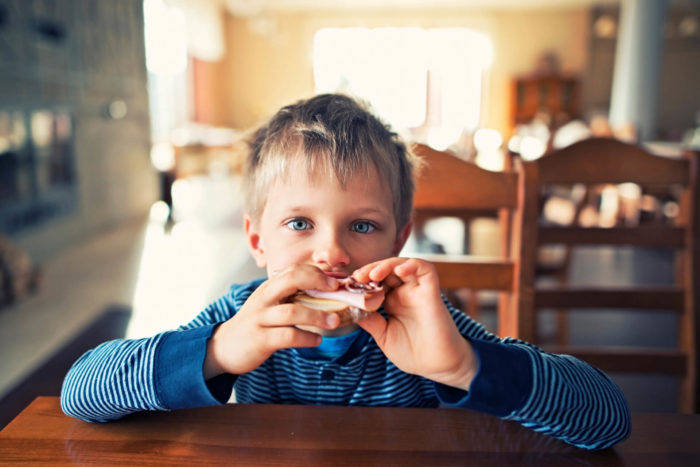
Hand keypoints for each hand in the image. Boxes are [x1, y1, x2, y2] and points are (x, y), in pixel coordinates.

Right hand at [204, 264, 340, 377]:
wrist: (224, 347)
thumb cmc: (255, 324)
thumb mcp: (269, 304)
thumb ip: (290, 297)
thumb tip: (323, 292)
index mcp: (268, 288)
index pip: (292, 270)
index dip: (315, 272)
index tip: (334, 281)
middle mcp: (264, 299)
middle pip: (290, 280)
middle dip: (316, 281)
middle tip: (336, 289)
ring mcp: (261, 318)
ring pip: (292, 311)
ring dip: (317, 315)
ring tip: (334, 321)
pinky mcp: (260, 339)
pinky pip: (287, 335)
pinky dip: (306, 338)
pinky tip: (317, 340)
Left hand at [352, 257, 477, 390]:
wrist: (439, 367)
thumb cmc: (413, 353)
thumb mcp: (383, 336)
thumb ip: (369, 320)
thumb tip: (349, 307)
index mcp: (392, 302)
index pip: (375, 281)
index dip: (361, 280)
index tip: (346, 285)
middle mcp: (404, 293)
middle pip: (386, 270)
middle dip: (370, 270)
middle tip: (357, 277)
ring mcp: (418, 291)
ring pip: (402, 265)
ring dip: (386, 265)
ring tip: (373, 275)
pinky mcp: (431, 292)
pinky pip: (425, 269)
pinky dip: (412, 264)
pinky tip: (400, 270)